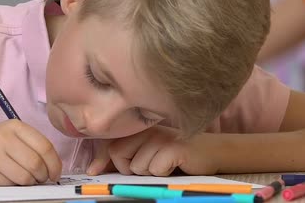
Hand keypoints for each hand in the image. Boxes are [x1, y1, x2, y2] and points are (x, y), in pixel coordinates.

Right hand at [0, 119, 61, 185]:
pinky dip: (15, 186)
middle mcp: (3, 137)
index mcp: (14, 126)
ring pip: (24, 177)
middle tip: (42, 179)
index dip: (54, 163)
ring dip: (30, 183)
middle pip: (35, 163)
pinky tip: (11, 180)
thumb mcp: (11, 135)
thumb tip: (54, 166)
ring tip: (27, 180)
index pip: (44, 146)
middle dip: (43, 176)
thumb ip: (32, 145)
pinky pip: (10, 185)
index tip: (56, 173)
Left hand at [87, 126, 220, 175]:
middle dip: (127, 168)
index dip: (100, 159)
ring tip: (164, 165)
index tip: (92, 171)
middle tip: (148, 168)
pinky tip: (174, 165)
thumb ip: (126, 158)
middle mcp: (148, 130)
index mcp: (139, 130)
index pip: (111, 144)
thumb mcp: (149, 155)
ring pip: (137, 166)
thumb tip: (94, 169)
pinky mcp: (173, 147)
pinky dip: (163, 172)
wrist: (212, 152)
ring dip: (148, 172)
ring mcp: (160, 137)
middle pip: (118, 154)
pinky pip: (155, 169)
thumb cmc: (177, 156)